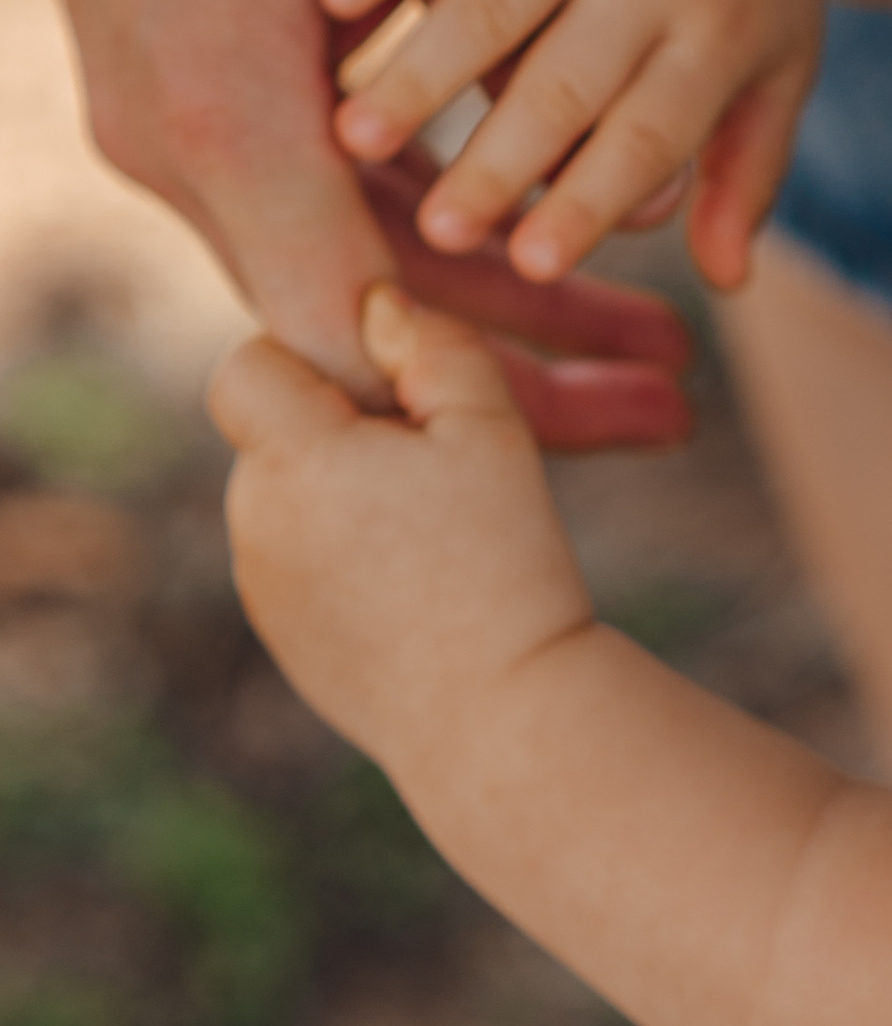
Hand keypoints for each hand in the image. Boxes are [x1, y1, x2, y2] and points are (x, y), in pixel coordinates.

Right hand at [0, 0, 691, 446]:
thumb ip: (487, 40)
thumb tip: (596, 160)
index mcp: (228, 108)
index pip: (361, 325)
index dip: (500, 383)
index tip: (632, 407)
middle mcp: (170, 140)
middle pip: (358, 316)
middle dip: (518, 366)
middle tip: (669, 395)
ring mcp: (149, 115)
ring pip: (330, 253)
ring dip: (473, 295)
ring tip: (631, 332)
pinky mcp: (157, 78)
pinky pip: (296, 187)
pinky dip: (407, 217)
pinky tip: (527, 229)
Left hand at [211, 287, 593, 774]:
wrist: (501, 718)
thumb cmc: (505, 566)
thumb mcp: (492, 432)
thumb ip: (434, 346)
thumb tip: (380, 306)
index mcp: (292, 456)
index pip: (252, 366)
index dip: (320, 367)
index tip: (397, 406)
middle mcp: (253, 518)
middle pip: (278, 434)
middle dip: (342, 435)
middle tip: (439, 475)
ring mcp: (260, 585)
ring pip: (292, 501)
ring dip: (347, 498)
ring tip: (439, 542)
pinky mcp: (283, 638)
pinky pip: (304, 565)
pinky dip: (349, 562)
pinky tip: (421, 592)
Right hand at [323, 0, 833, 294]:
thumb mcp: (778, 57)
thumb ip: (749, 167)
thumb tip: (724, 280)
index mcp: (725, 23)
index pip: (650, 135)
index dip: (588, 202)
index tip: (525, 268)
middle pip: (564, 79)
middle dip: (498, 162)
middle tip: (431, 234)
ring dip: (422, 69)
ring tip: (355, 137)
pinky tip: (333, 3)